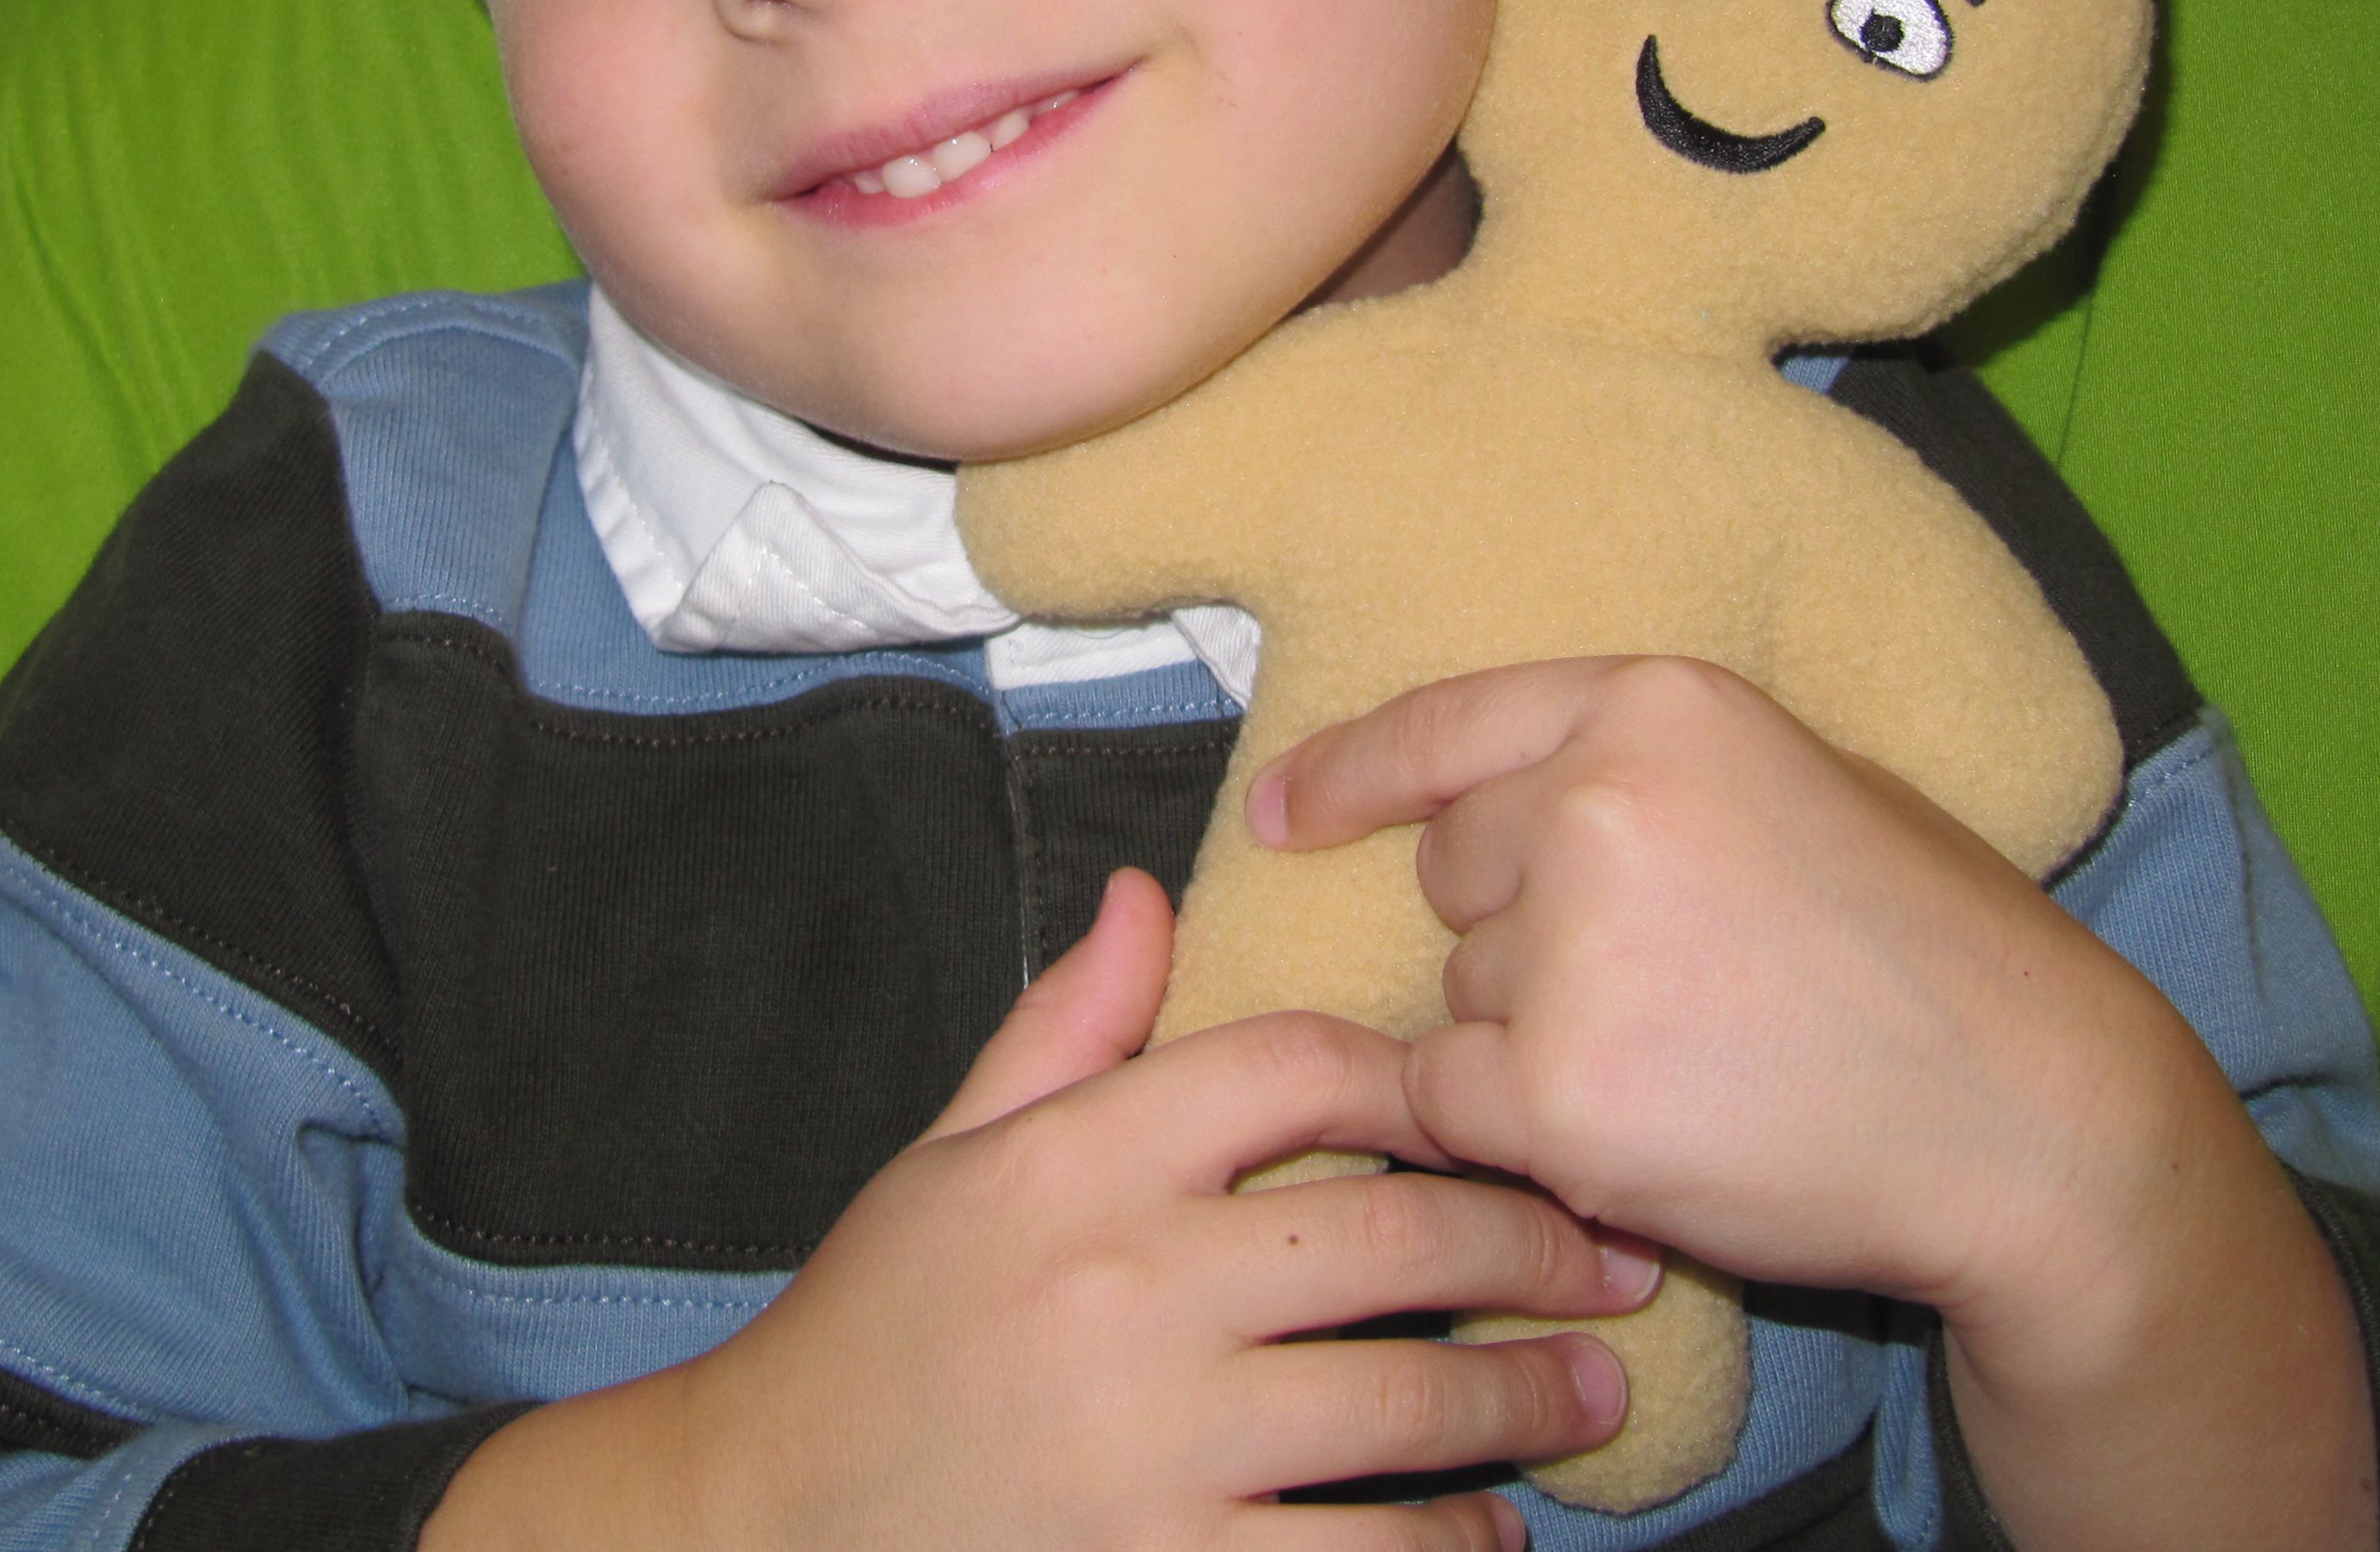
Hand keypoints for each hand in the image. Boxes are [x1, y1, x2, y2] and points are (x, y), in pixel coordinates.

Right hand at [428, 868, 1658, 1551]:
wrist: (763, 1523)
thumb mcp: (948, 1154)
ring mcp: (1152, 1446)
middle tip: (1616, 1260)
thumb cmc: (875, 1328)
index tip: (1496, 1107)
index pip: (1300, 1066)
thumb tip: (1152, 893)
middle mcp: (1124, 1287)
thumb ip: (1063, 1026)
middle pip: (1395, 1241)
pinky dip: (1447, 1550)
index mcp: (1074, 1160)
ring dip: (1525, 1406)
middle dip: (1534, 1248)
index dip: (1422, 1079)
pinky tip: (1488, 1536)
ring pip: (1406, 1409)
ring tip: (1592, 1397)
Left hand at [1254, 657, 2376, 1551]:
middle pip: (1453, 872)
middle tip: (1676, 986)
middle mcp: (1594, 802)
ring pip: (1459, 990)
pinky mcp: (1551, 1089)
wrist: (2030, 1118)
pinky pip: (1452, 1101)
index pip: (1449, 725)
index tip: (1280, 813)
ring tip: (1697, 1058)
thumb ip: (1642, 776)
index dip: (1351, 773)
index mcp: (1659, 705)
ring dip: (1533, 1035)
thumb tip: (1479, 810)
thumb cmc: (1931, 955)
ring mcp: (1567, 947)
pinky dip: (1515, 1127)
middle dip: (1520, 930)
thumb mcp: (1794, 784)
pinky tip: (1639, 1129)